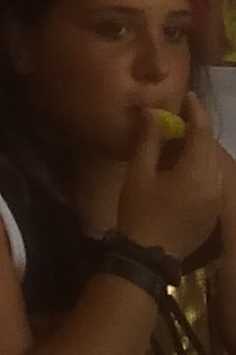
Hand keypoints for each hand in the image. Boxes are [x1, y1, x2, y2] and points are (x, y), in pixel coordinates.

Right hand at [116, 92, 223, 266]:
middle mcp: (215, 184)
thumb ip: (149, 140)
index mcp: (198, 172)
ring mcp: (216, 201)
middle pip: (212, 148)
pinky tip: (185, 167)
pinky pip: (213, 181)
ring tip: (181, 139)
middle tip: (180, 116)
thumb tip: (152, 112)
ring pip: (215, 166)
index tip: (187, 95)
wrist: (148, 259)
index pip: (202, 133)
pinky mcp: (213, 213)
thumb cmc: (140, 212)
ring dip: (201, 149)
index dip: (195, 112)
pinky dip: (203, 168)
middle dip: (198, 129)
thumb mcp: (139, 173)